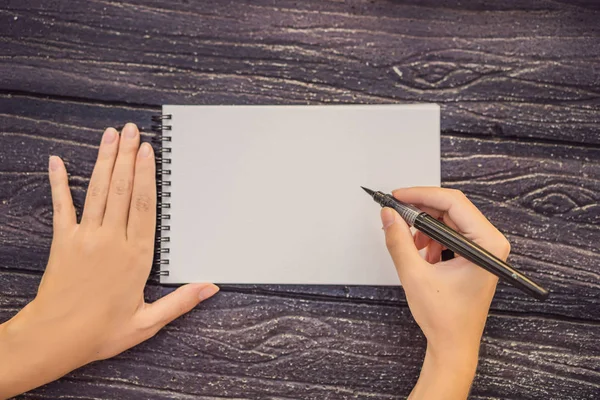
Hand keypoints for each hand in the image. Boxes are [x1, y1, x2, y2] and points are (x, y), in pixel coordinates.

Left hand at [0, 123, 218, 398]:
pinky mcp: (63, 241)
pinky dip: (59, 182)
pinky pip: (62, 206)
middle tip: (132, 130)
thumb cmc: (101, 332)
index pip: (144, 207)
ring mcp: (85, 237)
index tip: (148, 152)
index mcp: (135, 257)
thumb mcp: (148, 323)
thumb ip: (180, 302)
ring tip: (111, 135)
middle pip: (122, 190)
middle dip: (127, 156)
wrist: (54, 339)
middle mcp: (111, 240)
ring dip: (105, 160)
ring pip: (98, 191)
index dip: (147, 176)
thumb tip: (210, 287)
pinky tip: (58, 162)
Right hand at [381, 187, 509, 399]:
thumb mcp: (414, 275)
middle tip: (395, 213)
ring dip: (423, 227)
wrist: (453, 344)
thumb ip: (399, 241)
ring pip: (447, 220)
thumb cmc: (445, 318)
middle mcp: (490, 243)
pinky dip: (429, 238)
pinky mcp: (473, 254)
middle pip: (451, 209)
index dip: (422, 195)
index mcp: (487, 245)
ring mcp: (483, 248)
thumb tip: (388, 215)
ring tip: (410, 246)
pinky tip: (420, 255)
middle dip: (420, 211)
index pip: (453, 203)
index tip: (398, 196)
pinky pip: (448, 233)